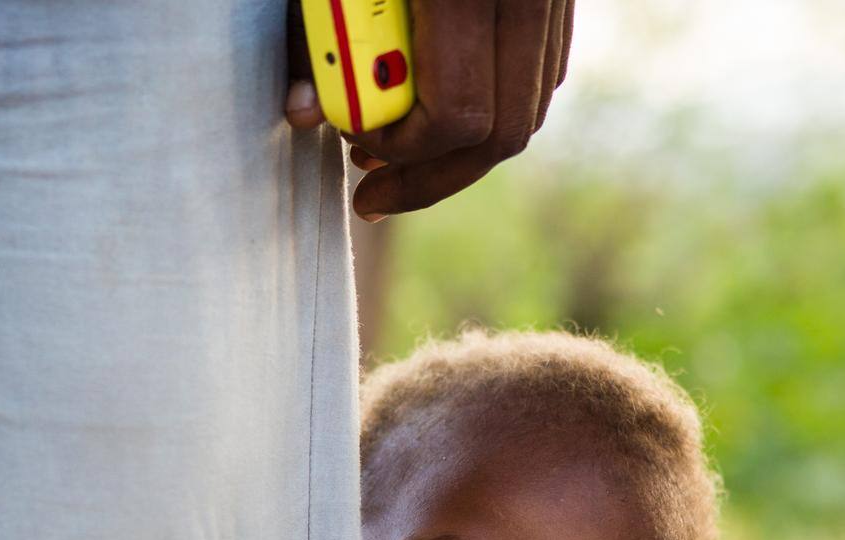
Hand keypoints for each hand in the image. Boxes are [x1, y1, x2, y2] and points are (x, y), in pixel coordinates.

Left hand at [284, 0, 574, 218]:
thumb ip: (313, 39)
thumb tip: (304, 115)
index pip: (458, 120)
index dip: (399, 150)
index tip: (348, 137)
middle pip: (503, 134)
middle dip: (431, 176)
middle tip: (370, 194)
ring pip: (529, 108)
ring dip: (462, 145)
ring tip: (389, 147)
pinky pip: (541, 67)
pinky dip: (490, 99)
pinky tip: (436, 98)